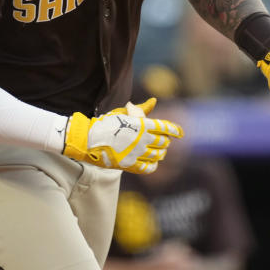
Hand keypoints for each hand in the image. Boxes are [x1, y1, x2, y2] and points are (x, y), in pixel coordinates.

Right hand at [63, 97, 182, 173]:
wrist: (88, 139)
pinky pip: (148, 168)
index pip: (165, 127)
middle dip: (166, 141)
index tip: (181, 133)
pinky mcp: (130, 165)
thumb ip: (140, 110)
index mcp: (141, 125)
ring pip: (158, 155)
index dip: (175, 130)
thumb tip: (154, 101)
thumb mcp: (123, 113)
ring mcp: (136, 153)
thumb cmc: (106, 124)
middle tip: (163, 141)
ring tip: (159, 151)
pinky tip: (151, 162)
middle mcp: (142, 139)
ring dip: (161, 153)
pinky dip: (153, 165)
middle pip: (164, 142)